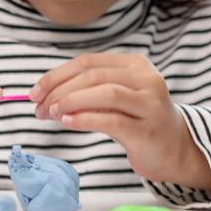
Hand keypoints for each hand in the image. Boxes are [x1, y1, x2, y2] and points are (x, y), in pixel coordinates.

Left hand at [31, 53, 210, 188]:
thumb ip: (89, 90)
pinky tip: (67, 121)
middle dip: (59, 90)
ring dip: (71, 101)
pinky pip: (111, 120)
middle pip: (94, 75)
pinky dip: (84, 119)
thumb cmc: (138, 120)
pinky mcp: (147, 130)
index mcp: (135, 64)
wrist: (175, 148)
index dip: (57, 75)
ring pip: (105, 93)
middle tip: (39, 107)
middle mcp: (146, 78)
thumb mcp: (117, 97)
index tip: (35, 92)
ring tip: (52, 113)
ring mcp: (150, 104)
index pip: (88, 62)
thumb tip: (45, 94)